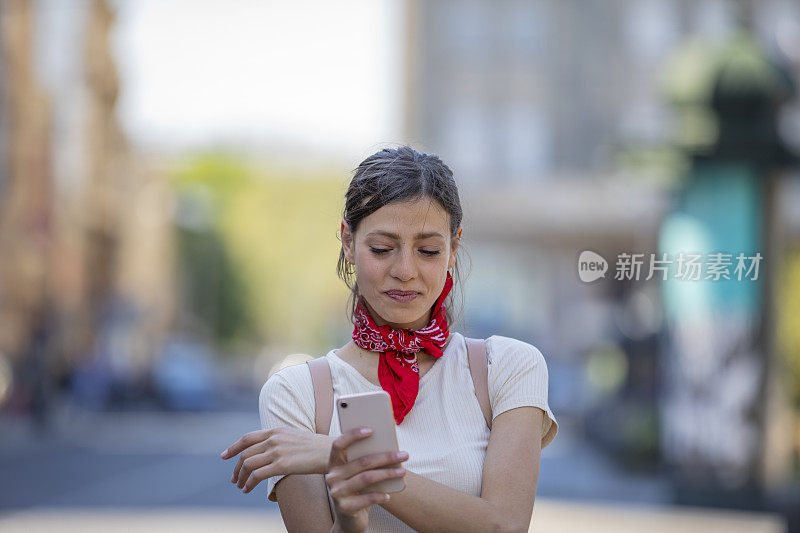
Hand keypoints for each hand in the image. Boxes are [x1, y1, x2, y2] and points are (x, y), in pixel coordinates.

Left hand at [220, 427, 334, 492]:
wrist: (333, 452)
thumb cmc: (317, 448)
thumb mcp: (295, 438)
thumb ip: (280, 441)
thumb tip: (269, 450)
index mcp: (276, 430)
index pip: (247, 438)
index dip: (233, 447)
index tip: (225, 456)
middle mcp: (274, 439)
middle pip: (245, 453)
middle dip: (236, 467)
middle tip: (233, 479)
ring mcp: (277, 451)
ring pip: (248, 465)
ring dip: (240, 477)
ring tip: (240, 486)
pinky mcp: (281, 464)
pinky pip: (257, 475)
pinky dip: (248, 483)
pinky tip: (247, 489)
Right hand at [326, 427, 408, 532]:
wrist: (349, 519)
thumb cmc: (358, 490)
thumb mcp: (359, 474)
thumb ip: (366, 462)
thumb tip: (390, 449)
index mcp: (334, 463)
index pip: (338, 445)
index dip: (352, 435)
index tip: (371, 430)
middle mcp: (332, 476)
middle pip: (361, 462)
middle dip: (385, 457)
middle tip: (404, 454)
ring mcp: (337, 492)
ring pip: (366, 478)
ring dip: (387, 474)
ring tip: (402, 471)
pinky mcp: (344, 507)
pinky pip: (366, 498)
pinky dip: (380, 495)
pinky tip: (389, 495)